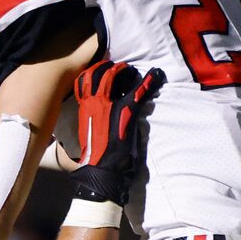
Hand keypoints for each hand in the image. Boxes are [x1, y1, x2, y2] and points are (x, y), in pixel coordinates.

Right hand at [67, 61, 162, 207]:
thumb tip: (91, 114)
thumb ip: (91, 118)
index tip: (110, 72)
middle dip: (113, 67)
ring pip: (114, 76)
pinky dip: (150, 81)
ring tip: (133, 74)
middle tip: (124, 70)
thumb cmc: (95, 157)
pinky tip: (156, 76)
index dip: (97, 71)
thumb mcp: (89, 132)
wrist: (101, 172)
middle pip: (99, 72)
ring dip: (126, 71)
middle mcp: (93, 103)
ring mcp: (109, 106)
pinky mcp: (126, 112)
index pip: (85, 80)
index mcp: (84, 109)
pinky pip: (139, 91)